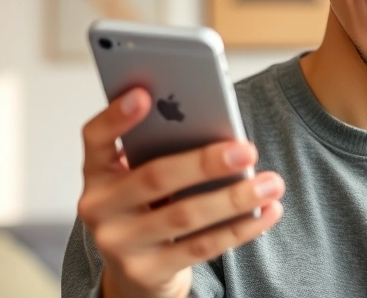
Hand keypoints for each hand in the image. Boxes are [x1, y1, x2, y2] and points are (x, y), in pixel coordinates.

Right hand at [77, 89, 284, 297]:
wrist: (136, 273)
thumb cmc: (149, 207)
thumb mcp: (144, 177)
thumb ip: (164, 151)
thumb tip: (221, 134)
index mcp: (98, 172)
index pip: (95, 138)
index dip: (116, 117)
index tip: (144, 94)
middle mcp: (99, 208)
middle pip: (154, 177)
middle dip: (205, 162)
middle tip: (247, 149)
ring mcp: (120, 244)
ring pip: (184, 215)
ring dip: (235, 198)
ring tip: (271, 183)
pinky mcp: (147, 272)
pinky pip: (202, 247)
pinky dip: (240, 228)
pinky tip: (268, 212)